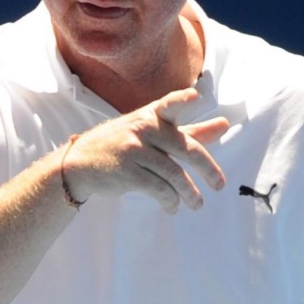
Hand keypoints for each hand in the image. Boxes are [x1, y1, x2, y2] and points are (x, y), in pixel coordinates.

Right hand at [61, 88, 228, 213]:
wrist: (80, 163)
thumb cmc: (123, 145)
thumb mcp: (153, 133)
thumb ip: (189, 130)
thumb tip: (224, 125)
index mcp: (151, 115)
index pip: (168, 104)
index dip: (181, 100)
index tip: (194, 97)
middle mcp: (142, 128)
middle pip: (184, 147)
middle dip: (207, 168)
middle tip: (219, 184)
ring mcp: (133, 150)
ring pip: (173, 173)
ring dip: (189, 193)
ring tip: (196, 204)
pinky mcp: (126, 172)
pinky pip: (157, 188)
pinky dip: (170, 200)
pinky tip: (172, 206)